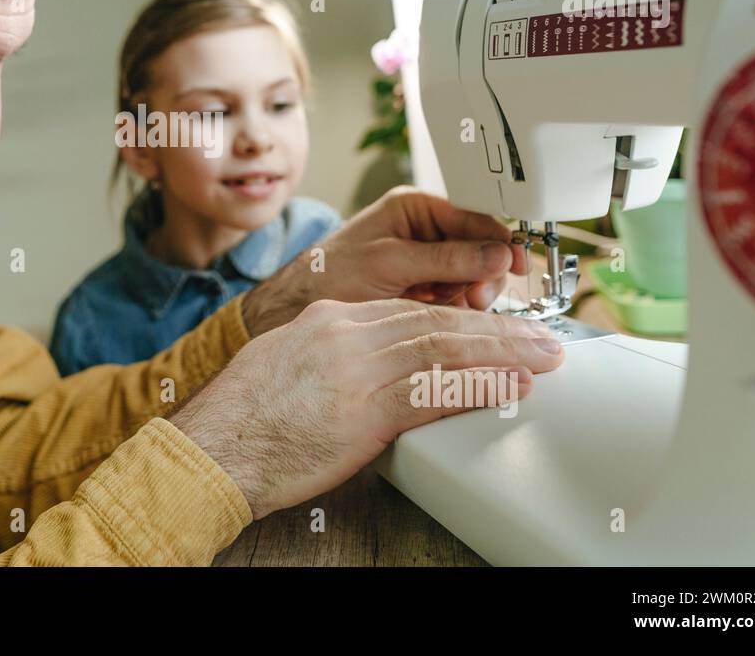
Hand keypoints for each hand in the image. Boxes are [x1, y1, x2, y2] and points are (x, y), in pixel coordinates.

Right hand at [171, 298, 561, 518]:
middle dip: (496, 329)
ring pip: (444, 348)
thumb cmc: (242, 417)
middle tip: (540, 336)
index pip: (410, 310)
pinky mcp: (363, 410)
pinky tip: (509, 385)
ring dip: (502, 351)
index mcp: (328, 319)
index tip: (494, 327)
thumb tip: (366, 368)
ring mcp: (355, 369)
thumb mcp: (288, 364)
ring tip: (541, 356)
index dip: (461, 318)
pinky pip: (434, 392)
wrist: (213, 445)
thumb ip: (332, 356)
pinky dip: (479, 386)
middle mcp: (345, 333)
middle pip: (436, 321)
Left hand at [241, 186, 527, 335]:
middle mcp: (425, 231)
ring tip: (454, 307)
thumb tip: (498, 254)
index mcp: (415, 208)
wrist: (297, 310)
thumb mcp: (389, 263)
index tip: (517, 264)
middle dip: (483, 275)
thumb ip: (445, 258)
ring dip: (470, 296)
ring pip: (474, 278)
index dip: (499, 240)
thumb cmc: (330, 275)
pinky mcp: (424, 291)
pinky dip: (456, 310)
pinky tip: (442, 316)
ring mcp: (426, 263)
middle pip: (481, 250)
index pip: (475, 217)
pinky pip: (457, 299)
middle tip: (476, 298)